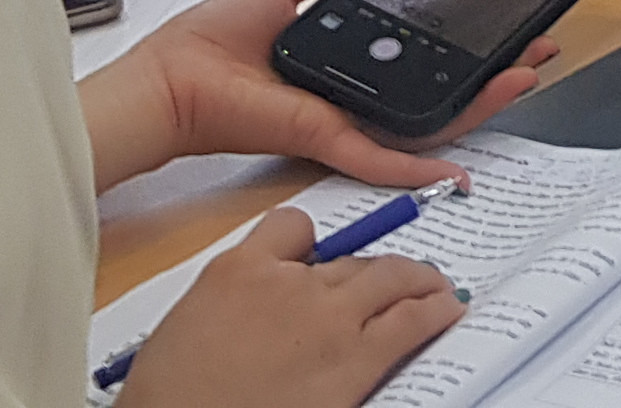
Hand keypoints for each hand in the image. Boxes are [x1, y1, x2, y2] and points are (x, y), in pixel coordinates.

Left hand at [86, 0, 557, 193]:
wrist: (170, 82)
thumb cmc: (206, 44)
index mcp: (344, 68)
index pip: (416, 61)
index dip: (462, 48)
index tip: (500, 28)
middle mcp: (350, 101)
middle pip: (435, 95)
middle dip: (491, 78)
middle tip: (533, 55)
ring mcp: (342, 125)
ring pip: (426, 124)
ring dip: (480, 106)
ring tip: (523, 78)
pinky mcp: (324, 139)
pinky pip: (381, 158)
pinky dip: (420, 169)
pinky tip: (457, 171)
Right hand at [114, 208, 463, 407]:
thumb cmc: (172, 395)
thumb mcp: (189, 326)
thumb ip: (234, 303)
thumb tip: (257, 313)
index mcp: (239, 270)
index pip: (292, 228)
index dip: (311, 247)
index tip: (319, 261)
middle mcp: (290, 284)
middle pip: (349, 258)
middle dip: (375, 269)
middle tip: (395, 279)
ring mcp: (329, 318)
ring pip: (391, 279)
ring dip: (419, 281)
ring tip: (437, 288)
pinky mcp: (357, 360)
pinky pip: (411, 323)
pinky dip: (435, 313)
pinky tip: (447, 312)